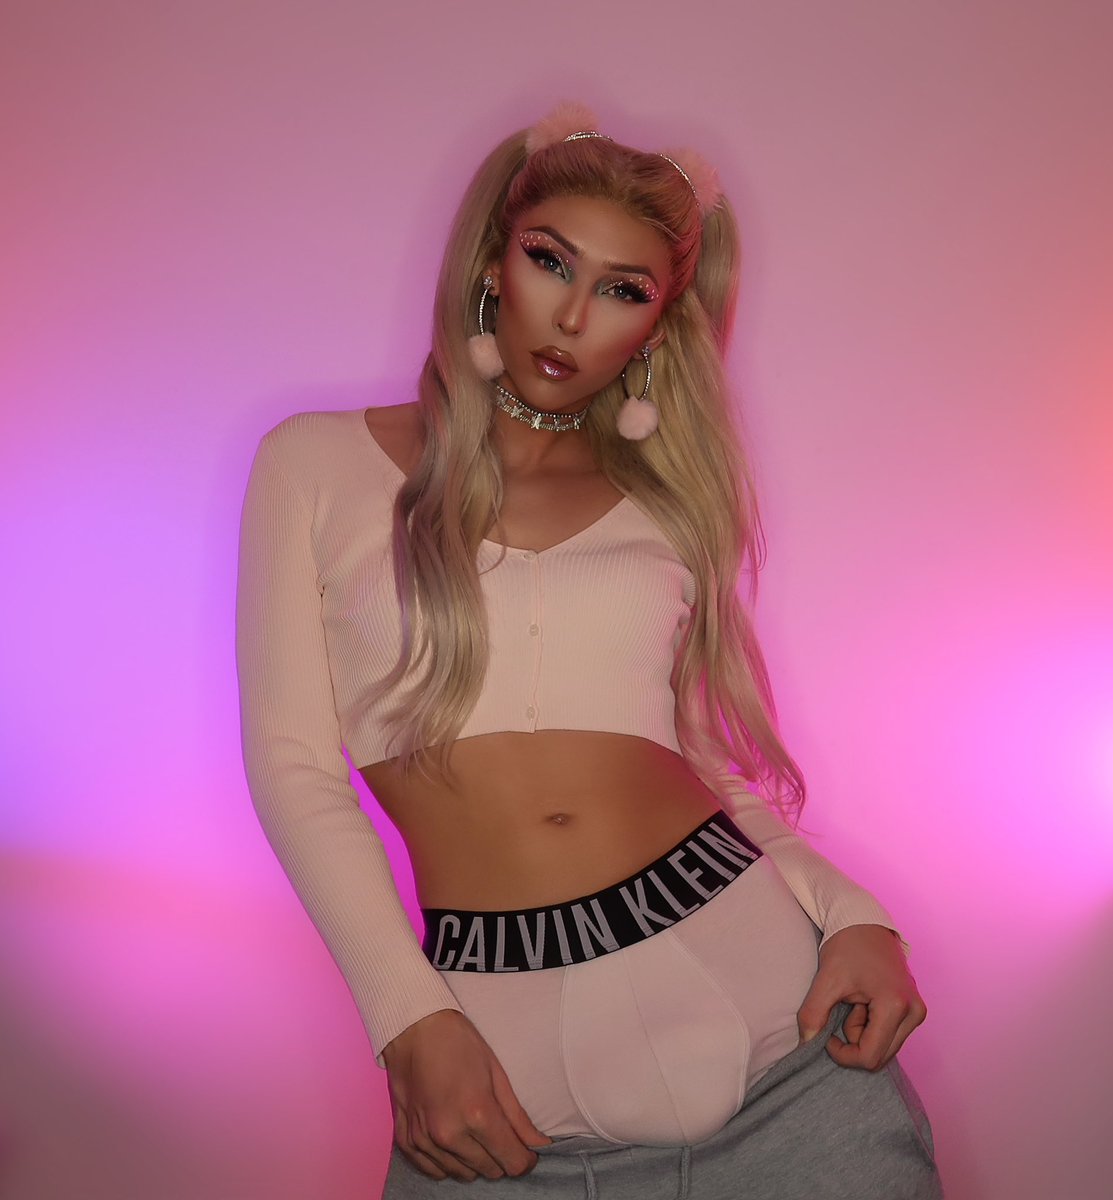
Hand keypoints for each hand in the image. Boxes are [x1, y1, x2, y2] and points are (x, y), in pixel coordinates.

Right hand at [382, 1009, 552, 1181]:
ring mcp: (424, 1140)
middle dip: (501, 1157)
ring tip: (476, 1134)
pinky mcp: (405, 1140)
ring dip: (475, 1161)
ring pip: (462, 1174)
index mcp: (477, 1114)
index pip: (512, 1161)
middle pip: (489, 1171)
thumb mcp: (496, 1072)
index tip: (527, 1150)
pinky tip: (454, 1144)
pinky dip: (448, 1163)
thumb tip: (540, 1145)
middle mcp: (449, 1134)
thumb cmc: (459, 1043)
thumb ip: (518, 1116)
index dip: (525, 1159)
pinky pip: (433, 1171)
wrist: (414, 1027)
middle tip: (500, 1134)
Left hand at [796, 923, 926, 1069]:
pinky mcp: (913, 1008)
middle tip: (843, 1009)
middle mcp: (914, 1012)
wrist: (863, 921)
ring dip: (863, 1033)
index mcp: (896, 1006)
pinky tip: (863, 1002)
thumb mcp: (826, 979)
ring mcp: (916, 1011)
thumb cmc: (847, 945)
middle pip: (880, 1056)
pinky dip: (871, 1025)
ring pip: (884, 1047)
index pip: (870, 1056)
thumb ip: (813, 1014)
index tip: (827, 1033)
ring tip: (854, 1001)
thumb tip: (806, 1044)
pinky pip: (889, 1034)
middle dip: (854, 1040)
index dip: (843, 1054)